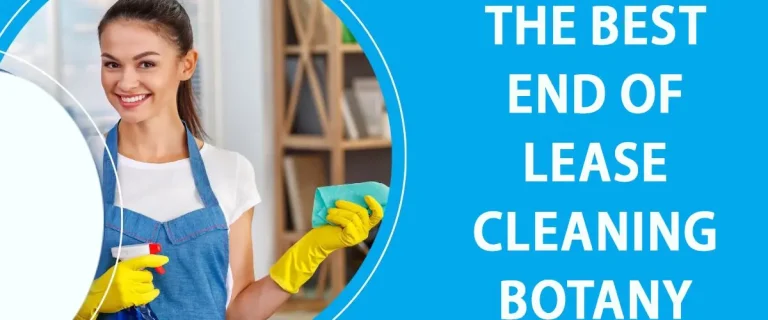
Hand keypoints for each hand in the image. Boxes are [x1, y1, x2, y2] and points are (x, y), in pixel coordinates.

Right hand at [76, 254, 167, 318]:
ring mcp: (129, 289)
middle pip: (148, 275)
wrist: (94, 297)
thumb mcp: (117, 269)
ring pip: (149, 286)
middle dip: (146, 277)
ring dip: (147, 286)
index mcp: (123, 267)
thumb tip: (151, 265)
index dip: (156, 259)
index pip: (143, 260)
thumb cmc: (107, 282)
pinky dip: (152, 294)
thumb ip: (132, 267)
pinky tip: (153, 292)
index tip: (165, 260)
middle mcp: (127, 277)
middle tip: (140, 279)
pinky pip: (148, 296)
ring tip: (140, 287)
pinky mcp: (130, 300)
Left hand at [269, 195, 383, 293]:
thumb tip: (352, 193)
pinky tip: (329, 217)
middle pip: (362, 212)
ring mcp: (359, 236)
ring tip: (330, 211)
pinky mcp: (351, 239)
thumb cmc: (330, 225)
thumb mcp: (343, 214)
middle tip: (337, 202)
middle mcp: (365, 231)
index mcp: (365, 224)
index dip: (375, 205)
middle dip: (349, 205)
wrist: (318, 240)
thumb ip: (350, 207)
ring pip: (354, 217)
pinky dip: (337, 217)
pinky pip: (347, 223)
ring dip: (340, 211)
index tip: (366, 196)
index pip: (378, 215)